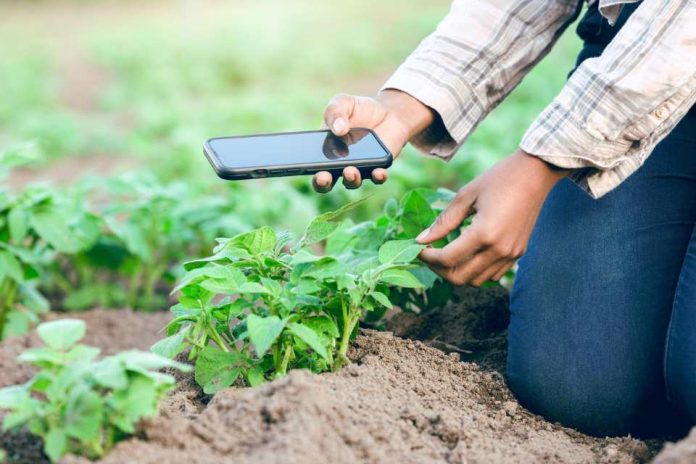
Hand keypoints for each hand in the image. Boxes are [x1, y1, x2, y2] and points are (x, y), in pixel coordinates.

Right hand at [313, 90, 432, 192]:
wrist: (388, 111)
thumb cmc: (360, 110)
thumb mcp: (343, 103)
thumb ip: (335, 111)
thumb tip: (339, 128)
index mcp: (325, 150)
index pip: (311, 165)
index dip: (305, 169)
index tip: (301, 166)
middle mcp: (340, 165)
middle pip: (327, 182)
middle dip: (323, 183)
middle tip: (323, 177)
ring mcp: (359, 168)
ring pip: (352, 182)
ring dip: (350, 180)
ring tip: (350, 171)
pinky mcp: (378, 167)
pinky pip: (377, 178)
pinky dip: (378, 177)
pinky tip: (379, 172)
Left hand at [417, 149, 567, 285]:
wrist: (535, 174)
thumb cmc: (499, 178)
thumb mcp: (466, 195)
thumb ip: (444, 221)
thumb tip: (422, 240)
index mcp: (484, 233)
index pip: (448, 259)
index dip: (428, 257)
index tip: (419, 249)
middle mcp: (499, 249)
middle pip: (460, 278)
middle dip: (439, 269)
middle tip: (430, 255)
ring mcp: (511, 254)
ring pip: (476, 281)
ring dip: (458, 272)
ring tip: (447, 254)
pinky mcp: (518, 254)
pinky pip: (492, 275)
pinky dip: (476, 271)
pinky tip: (468, 254)